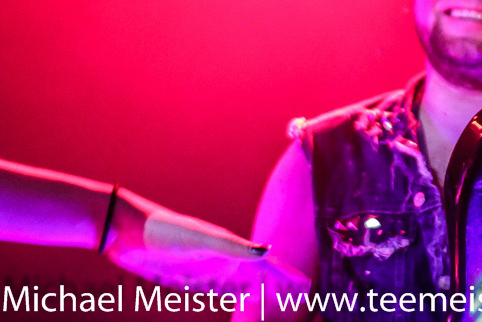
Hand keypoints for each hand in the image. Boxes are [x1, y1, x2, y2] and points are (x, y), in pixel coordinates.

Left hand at [103, 187, 309, 293]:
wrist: (128, 231)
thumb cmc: (164, 231)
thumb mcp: (199, 239)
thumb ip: (232, 247)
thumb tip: (266, 253)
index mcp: (230, 249)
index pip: (265, 266)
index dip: (285, 276)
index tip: (305, 285)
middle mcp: (222, 258)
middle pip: (257, 275)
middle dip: (278, 284)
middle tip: (298, 295)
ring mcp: (206, 268)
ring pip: (240, 284)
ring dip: (259, 291)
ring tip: (275, 298)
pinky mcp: (187, 277)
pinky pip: (216, 290)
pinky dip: (232, 295)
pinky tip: (238, 298)